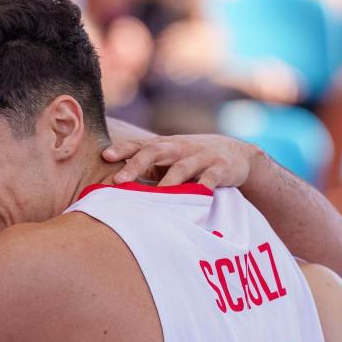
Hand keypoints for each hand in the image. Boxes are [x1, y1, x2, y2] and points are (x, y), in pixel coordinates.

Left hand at [102, 134, 258, 189]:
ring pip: (182, 167)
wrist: (236, 154)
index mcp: (165, 146)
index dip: (123, 149)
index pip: (140, 145)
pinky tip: (197, 196)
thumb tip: (110, 186)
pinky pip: (211, 178)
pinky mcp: (221, 169)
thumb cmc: (191, 160)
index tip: (105, 156)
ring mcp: (201, 157)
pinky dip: (204, 186)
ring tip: (156, 196)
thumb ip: (145, 169)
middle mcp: (180, 148)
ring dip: (169, 181)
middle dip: (136, 164)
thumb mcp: (169, 160)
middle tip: (120, 181)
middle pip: (155, 151)